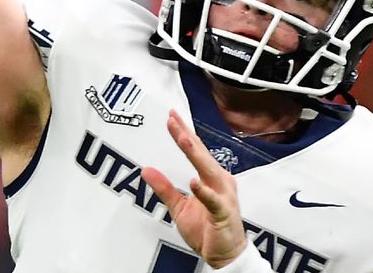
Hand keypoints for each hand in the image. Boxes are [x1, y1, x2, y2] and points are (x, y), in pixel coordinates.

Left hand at [141, 110, 246, 268]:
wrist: (226, 256)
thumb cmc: (208, 229)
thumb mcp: (179, 207)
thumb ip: (165, 188)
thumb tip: (146, 169)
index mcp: (212, 177)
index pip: (196, 150)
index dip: (183, 133)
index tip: (171, 117)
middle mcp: (220, 181)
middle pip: (201, 154)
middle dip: (186, 135)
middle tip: (173, 119)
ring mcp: (224, 196)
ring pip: (208, 170)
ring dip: (195, 154)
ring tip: (183, 138)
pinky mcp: (224, 213)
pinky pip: (213, 200)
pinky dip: (204, 191)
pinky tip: (195, 181)